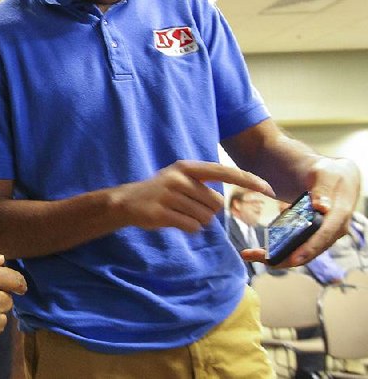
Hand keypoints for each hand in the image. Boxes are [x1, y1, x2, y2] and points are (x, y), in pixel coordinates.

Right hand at [111, 160, 272, 232]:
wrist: (127, 202)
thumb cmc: (159, 191)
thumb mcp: (180, 179)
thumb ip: (203, 184)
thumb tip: (227, 200)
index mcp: (187, 167)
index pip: (225, 172)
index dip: (248, 180)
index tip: (268, 188)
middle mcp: (180, 178)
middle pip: (215, 203)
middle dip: (207, 211)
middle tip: (187, 208)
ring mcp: (170, 195)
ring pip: (204, 218)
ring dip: (195, 221)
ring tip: (177, 213)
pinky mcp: (163, 213)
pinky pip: (191, 227)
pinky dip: (187, 228)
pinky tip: (173, 221)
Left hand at [255, 157, 360, 267]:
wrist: (333, 177)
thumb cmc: (329, 173)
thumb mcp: (325, 174)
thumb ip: (323, 189)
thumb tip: (322, 208)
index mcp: (340, 215)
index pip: (324, 235)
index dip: (309, 248)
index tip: (292, 259)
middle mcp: (334, 230)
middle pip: (309, 250)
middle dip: (285, 258)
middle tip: (258, 257)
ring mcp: (323, 235)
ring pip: (301, 252)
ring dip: (277, 257)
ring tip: (250, 255)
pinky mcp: (312, 235)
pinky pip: (296, 246)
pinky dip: (278, 250)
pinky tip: (257, 251)